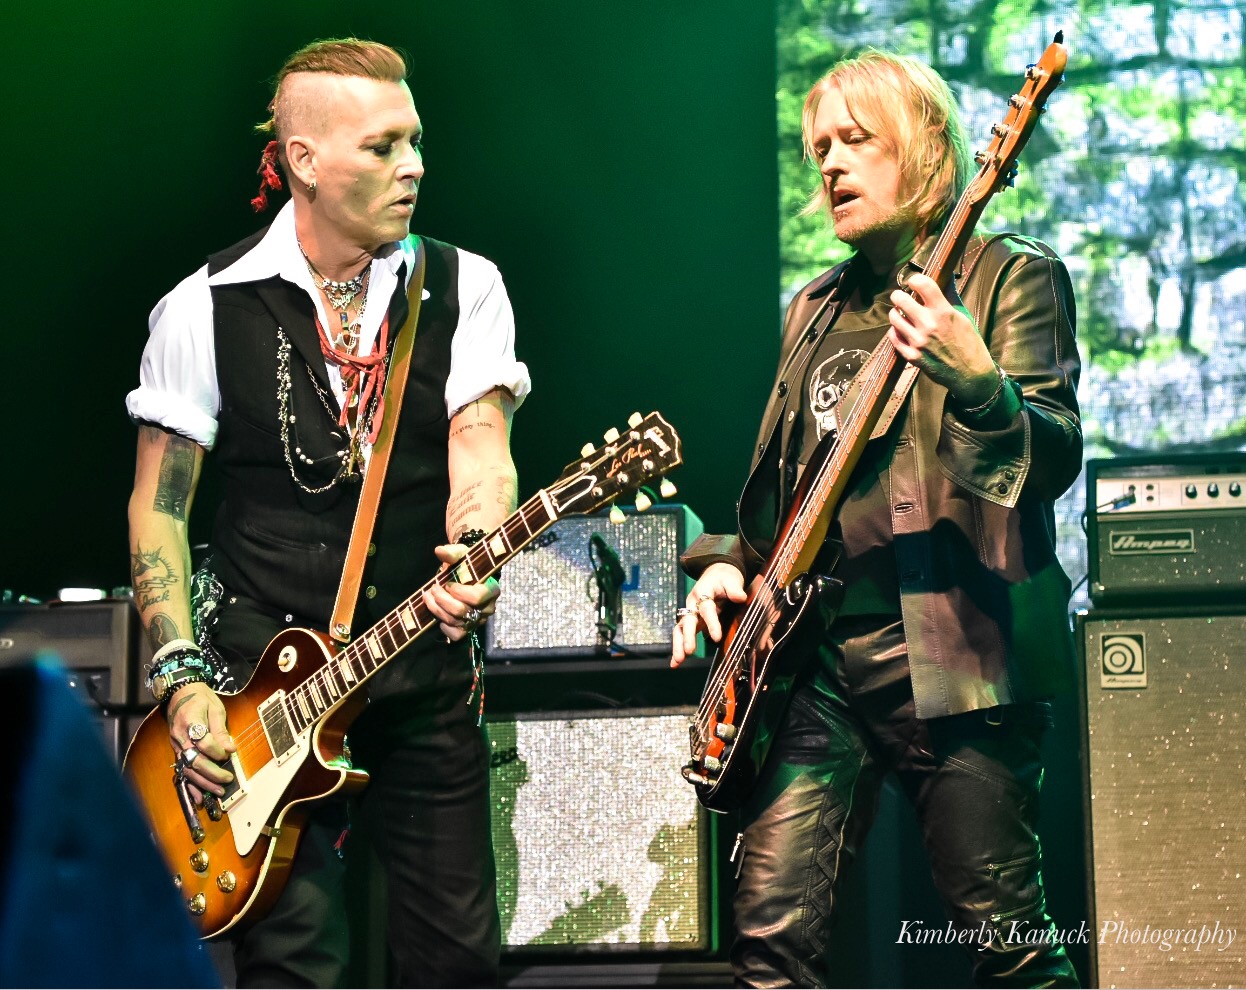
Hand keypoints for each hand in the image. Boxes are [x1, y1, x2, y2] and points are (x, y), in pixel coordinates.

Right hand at [166, 682, 234, 804]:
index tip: (230, 753)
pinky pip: (182, 770)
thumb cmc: (200, 698)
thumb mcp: (215, 708)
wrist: (180, 693)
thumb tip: (229, 749)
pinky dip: (190, 785)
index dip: (218, 750)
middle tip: (228, 779)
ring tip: (218, 791)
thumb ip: (220, 730)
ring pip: (188, 769)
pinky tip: (199, 797)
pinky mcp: (177, 751)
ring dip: (203, 783)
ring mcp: (176, 745)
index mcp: (190, 722)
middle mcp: (179, 736)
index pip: (203, 742)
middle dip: (212, 773)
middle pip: (195, 760)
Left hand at [422, 542, 499, 641]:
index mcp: (492, 590)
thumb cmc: (467, 565)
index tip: (448, 583)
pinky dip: (445, 627)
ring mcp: (478, 620)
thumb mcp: (462, 555)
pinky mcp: (468, 629)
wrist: (467, 575)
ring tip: (428, 596)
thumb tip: (439, 551)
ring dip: (437, 609)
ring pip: (455, 622)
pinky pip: (456, 635)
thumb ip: (453, 553)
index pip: (477, 597)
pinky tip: (439, 615)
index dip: (458, 592)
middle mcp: (488, 608)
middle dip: (442, 599)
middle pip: (462, 611)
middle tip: (433, 588)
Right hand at [671, 562, 748, 667]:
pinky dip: (677, 648)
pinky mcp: (691, 621)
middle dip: (688, 636)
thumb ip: (735, 589)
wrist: (716, 574)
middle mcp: (692, 604)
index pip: (706, 609)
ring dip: (678, 645)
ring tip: (678, 661)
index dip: (711, 623)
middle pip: (688, 620)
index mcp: (702, 592)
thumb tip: (740, 597)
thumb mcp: (731, 579)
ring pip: (680, 629)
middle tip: (689, 651)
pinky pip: (681, 634)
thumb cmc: (724, 578)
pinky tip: (675, 663)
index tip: (716, 637)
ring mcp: (690, 613)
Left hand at [889, 273, 998, 406]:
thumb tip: (948, 277)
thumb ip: (951, 296)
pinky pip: (893, 337)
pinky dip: (895, 331)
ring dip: (896, 313)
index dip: (915, 280)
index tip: (913, 283)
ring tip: (901, 313)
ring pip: (894, 318)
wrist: (970, 373)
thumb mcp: (964, 316)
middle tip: (901, 297)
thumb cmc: (969, 342)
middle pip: (900, 299)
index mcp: (943, 312)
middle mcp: (928, 325)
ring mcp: (918, 342)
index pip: (922, 284)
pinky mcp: (912, 356)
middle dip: (899, 295)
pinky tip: (901, 329)